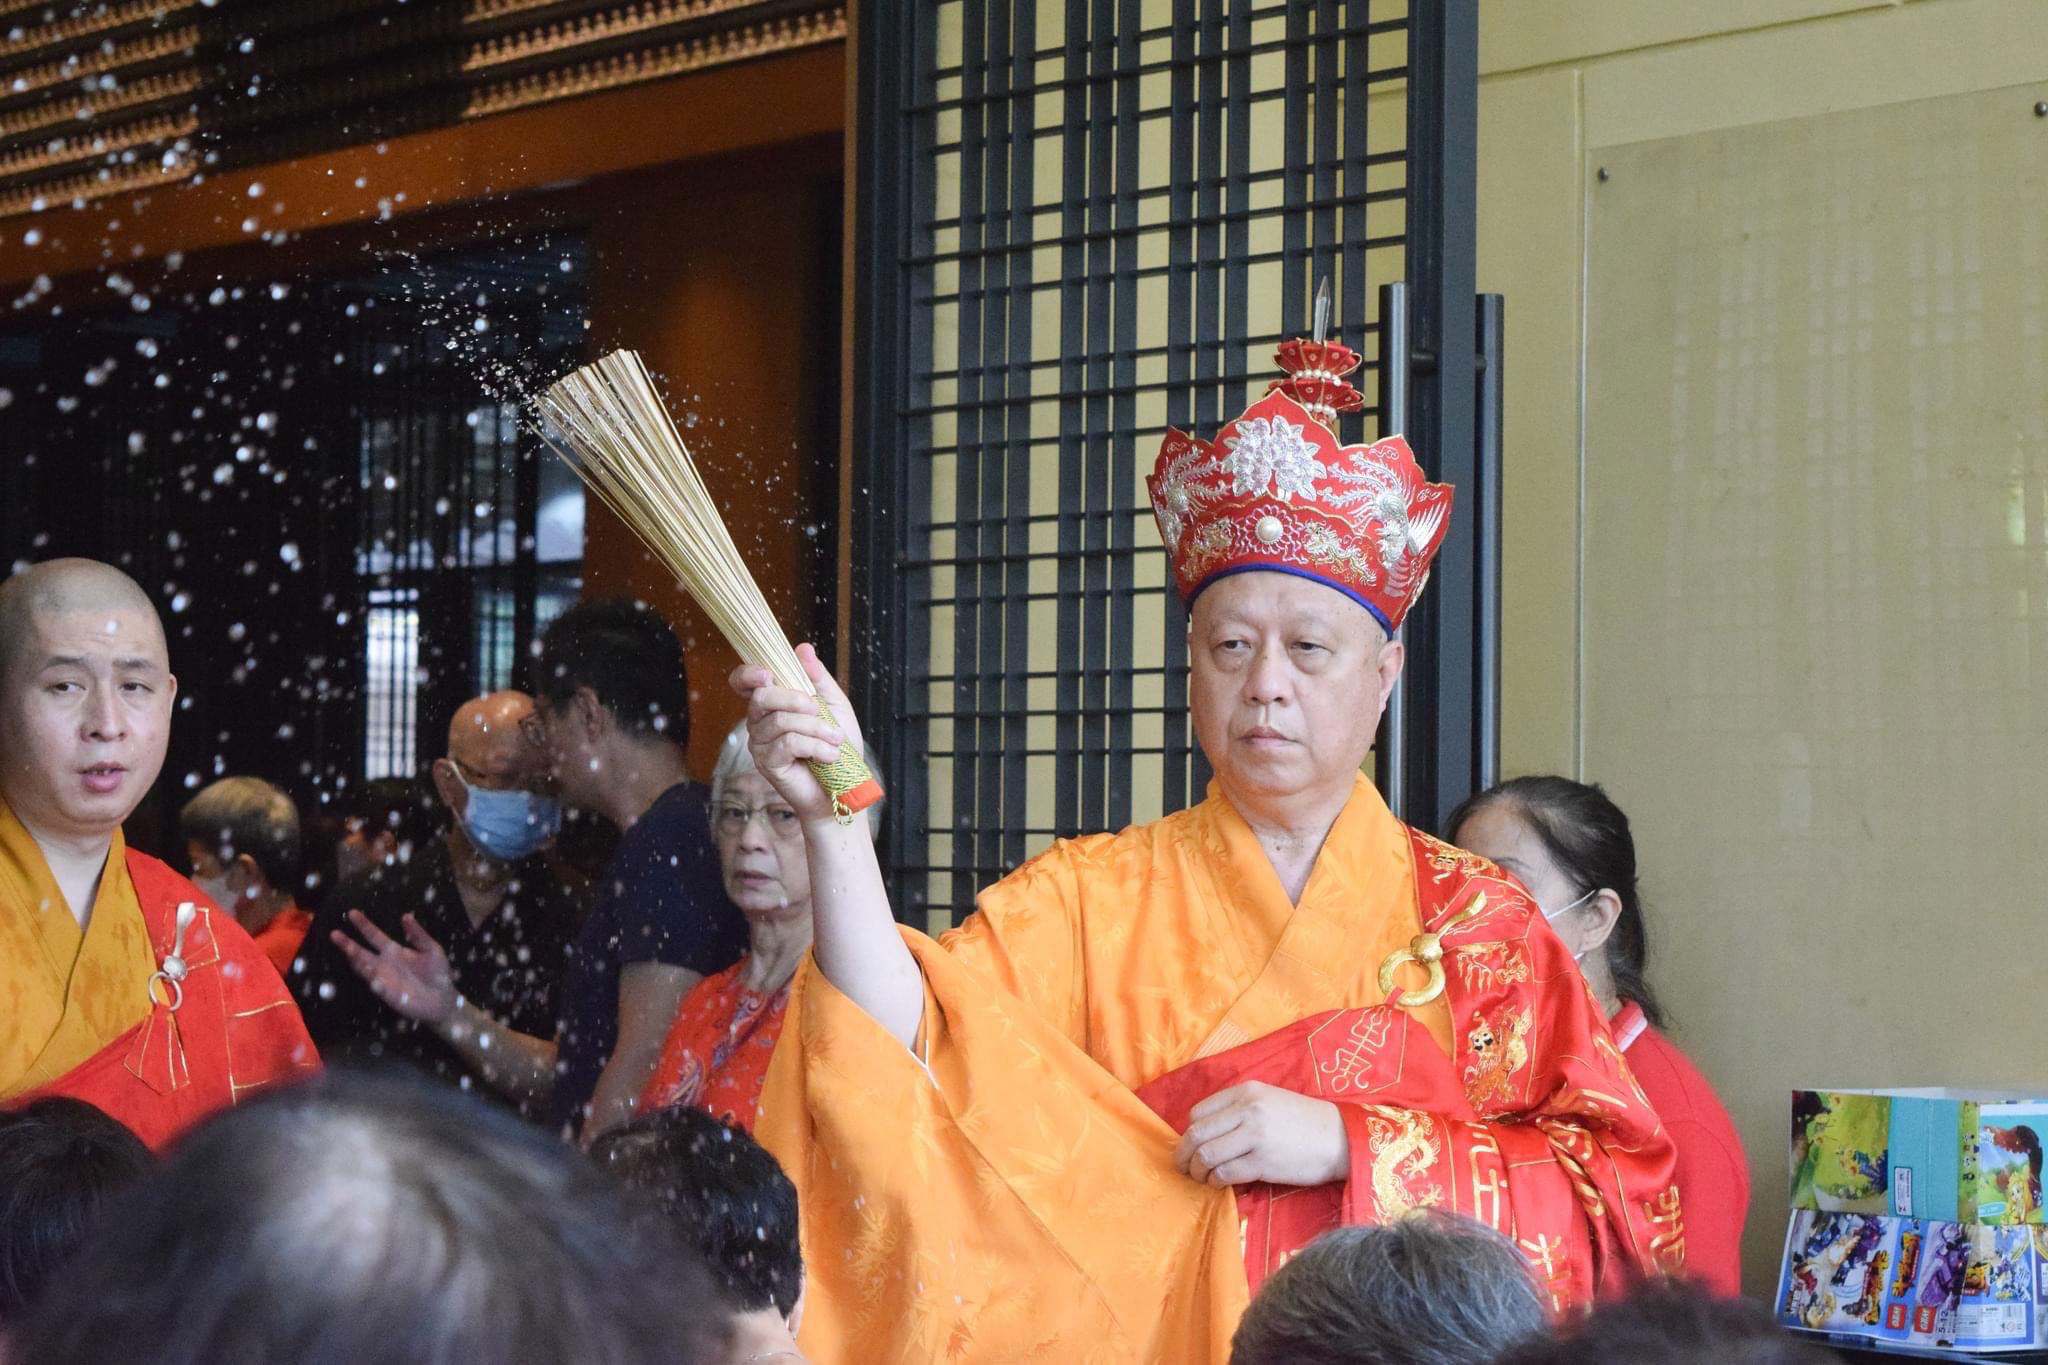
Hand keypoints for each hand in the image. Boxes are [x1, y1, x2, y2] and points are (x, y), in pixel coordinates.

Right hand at [332, 910, 457, 1027]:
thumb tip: (406, 915)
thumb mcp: (431, 949)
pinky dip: (374, 981)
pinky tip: (371, 976)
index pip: (374, 935)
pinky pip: (378, 987)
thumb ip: (418, 934)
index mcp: (393, 950)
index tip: (352, 913)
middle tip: (334, 933)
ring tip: (349, 950)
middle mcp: (383, 963)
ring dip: (356, 960)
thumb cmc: (437, 972)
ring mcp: (383, 979)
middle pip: (361, 952)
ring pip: (364, 968)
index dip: (363, 925)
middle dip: (348, 944)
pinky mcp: (388, 994)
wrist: (443, 999)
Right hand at [729, 642, 866, 824]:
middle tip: (821, 712)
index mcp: (772, 705)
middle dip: (796, 699)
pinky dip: (815, 746)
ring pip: (780, 721)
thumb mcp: (833, 706)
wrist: (843, 790)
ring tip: (836, 740)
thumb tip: (803, 648)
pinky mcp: (767, 765)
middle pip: (762, 697)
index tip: (766, 673)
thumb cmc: (836, 748)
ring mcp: (760, 745)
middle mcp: (759, 723)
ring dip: (816, 729)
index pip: (744, 683)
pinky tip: (829, 755)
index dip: (747, 674)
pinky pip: (787, 743)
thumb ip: (817, 678)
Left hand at [1173, 1081, 1348, 1187]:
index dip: (1189, 1133)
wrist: (1340, 1139)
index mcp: (1246, 1091)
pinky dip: (1216, 1181)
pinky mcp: (1263, 1162)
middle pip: (1196, 1134)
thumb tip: (1205, 1133)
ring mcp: (1254, 1136)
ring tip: (1202, 1178)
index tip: (1192, 1146)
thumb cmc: (1304, 1122)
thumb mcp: (1269, 1101)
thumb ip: (1238, 1110)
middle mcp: (1247, 1110)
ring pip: (1206, 1156)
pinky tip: (1220, 1183)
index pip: (1199, 1112)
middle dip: (1184, 1155)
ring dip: (1198, 1171)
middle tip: (1185, 1168)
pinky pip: (1225, 1174)